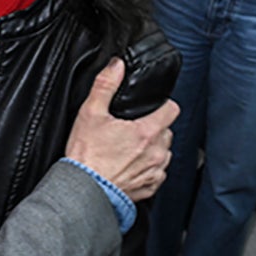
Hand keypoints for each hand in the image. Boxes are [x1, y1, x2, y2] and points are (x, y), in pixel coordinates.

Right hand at [64, 57, 177, 201]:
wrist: (83, 190)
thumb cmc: (86, 156)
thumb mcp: (90, 113)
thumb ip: (106, 85)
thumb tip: (117, 66)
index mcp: (147, 132)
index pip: (172, 110)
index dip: (163, 105)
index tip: (152, 108)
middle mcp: (156, 153)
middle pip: (167, 131)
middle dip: (154, 128)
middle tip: (131, 130)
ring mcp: (155, 171)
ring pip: (164, 152)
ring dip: (152, 149)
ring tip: (129, 149)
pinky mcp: (150, 188)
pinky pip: (157, 173)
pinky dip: (148, 168)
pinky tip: (129, 166)